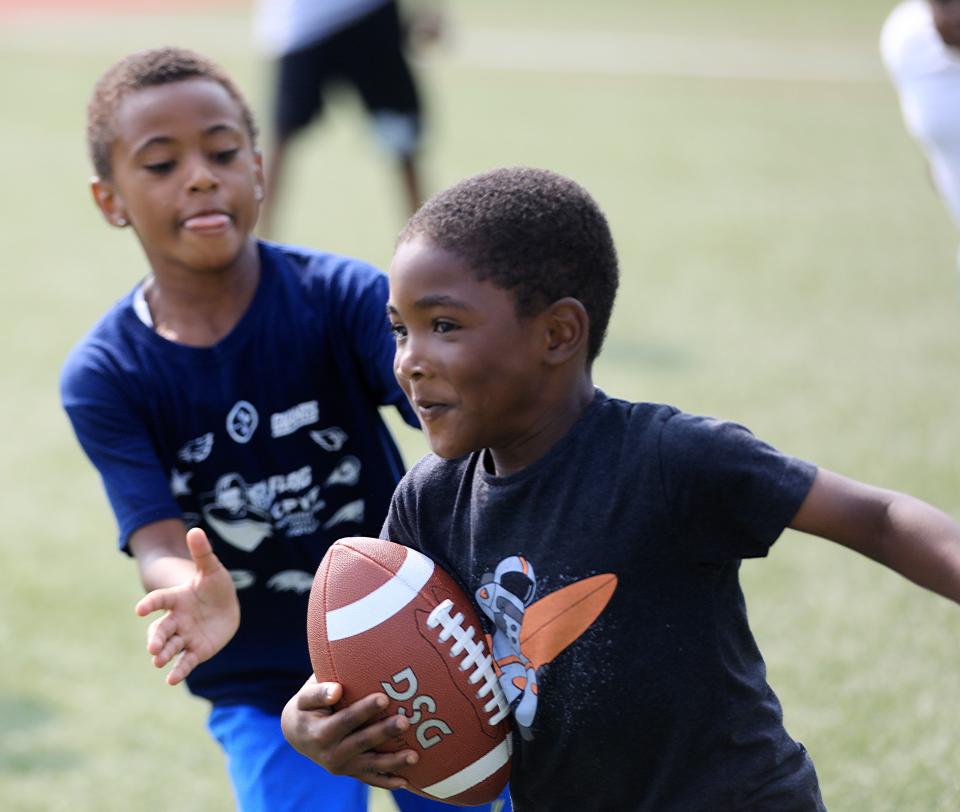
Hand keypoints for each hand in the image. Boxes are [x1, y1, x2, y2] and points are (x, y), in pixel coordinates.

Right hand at [134, 528, 239, 684]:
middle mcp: (176, 619)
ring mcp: (185, 636)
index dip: (150, 604)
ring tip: (157, 661)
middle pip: (161, 629)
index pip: (160, 600)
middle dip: (155, 638)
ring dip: (163, 654)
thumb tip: (196, 530)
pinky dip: (178, 671)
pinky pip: (185, 662)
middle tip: (152, 647)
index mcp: (177, 598)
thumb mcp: (212, 568)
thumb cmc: (214, 586)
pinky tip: (171, 680)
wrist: (225, 607)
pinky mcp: (196, 650)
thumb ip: (202, 552)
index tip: (140, 610)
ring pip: (170, 646)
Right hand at [281, 675, 418, 789]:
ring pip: (370, 765)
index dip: (364, 710)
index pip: (345, 721)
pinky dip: (387, 781)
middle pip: (361, 743)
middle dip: (384, 733)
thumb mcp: (305, 697)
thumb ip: (318, 692)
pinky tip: (406, 781)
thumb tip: (336, 690)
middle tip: (405, 721)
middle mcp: (331, 755)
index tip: (384, 698)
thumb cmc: (307, 707)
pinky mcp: (350, 772)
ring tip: (415, 755)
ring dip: (393, 762)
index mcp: (320, 733)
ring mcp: (342, 767)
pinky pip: (370, 779)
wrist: (298, 734)